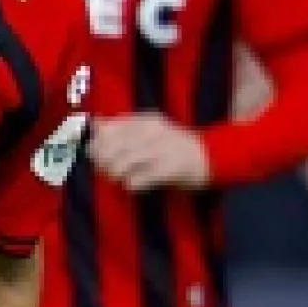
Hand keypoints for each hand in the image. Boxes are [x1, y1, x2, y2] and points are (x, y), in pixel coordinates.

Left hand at [88, 112, 209, 190]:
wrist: (214, 156)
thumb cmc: (175, 147)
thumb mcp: (149, 131)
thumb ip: (122, 128)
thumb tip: (93, 124)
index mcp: (144, 120)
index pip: (104, 131)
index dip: (96, 148)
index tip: (100, 158)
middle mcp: (151, 131)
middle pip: (108, 150)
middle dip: (103, 165)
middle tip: (111, 173)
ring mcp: (161, 149)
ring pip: (119, 165)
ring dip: (116, 176)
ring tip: (125, 179)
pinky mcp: (170, 168)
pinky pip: (137, 180)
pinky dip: (131, 185)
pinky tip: (137, 185)